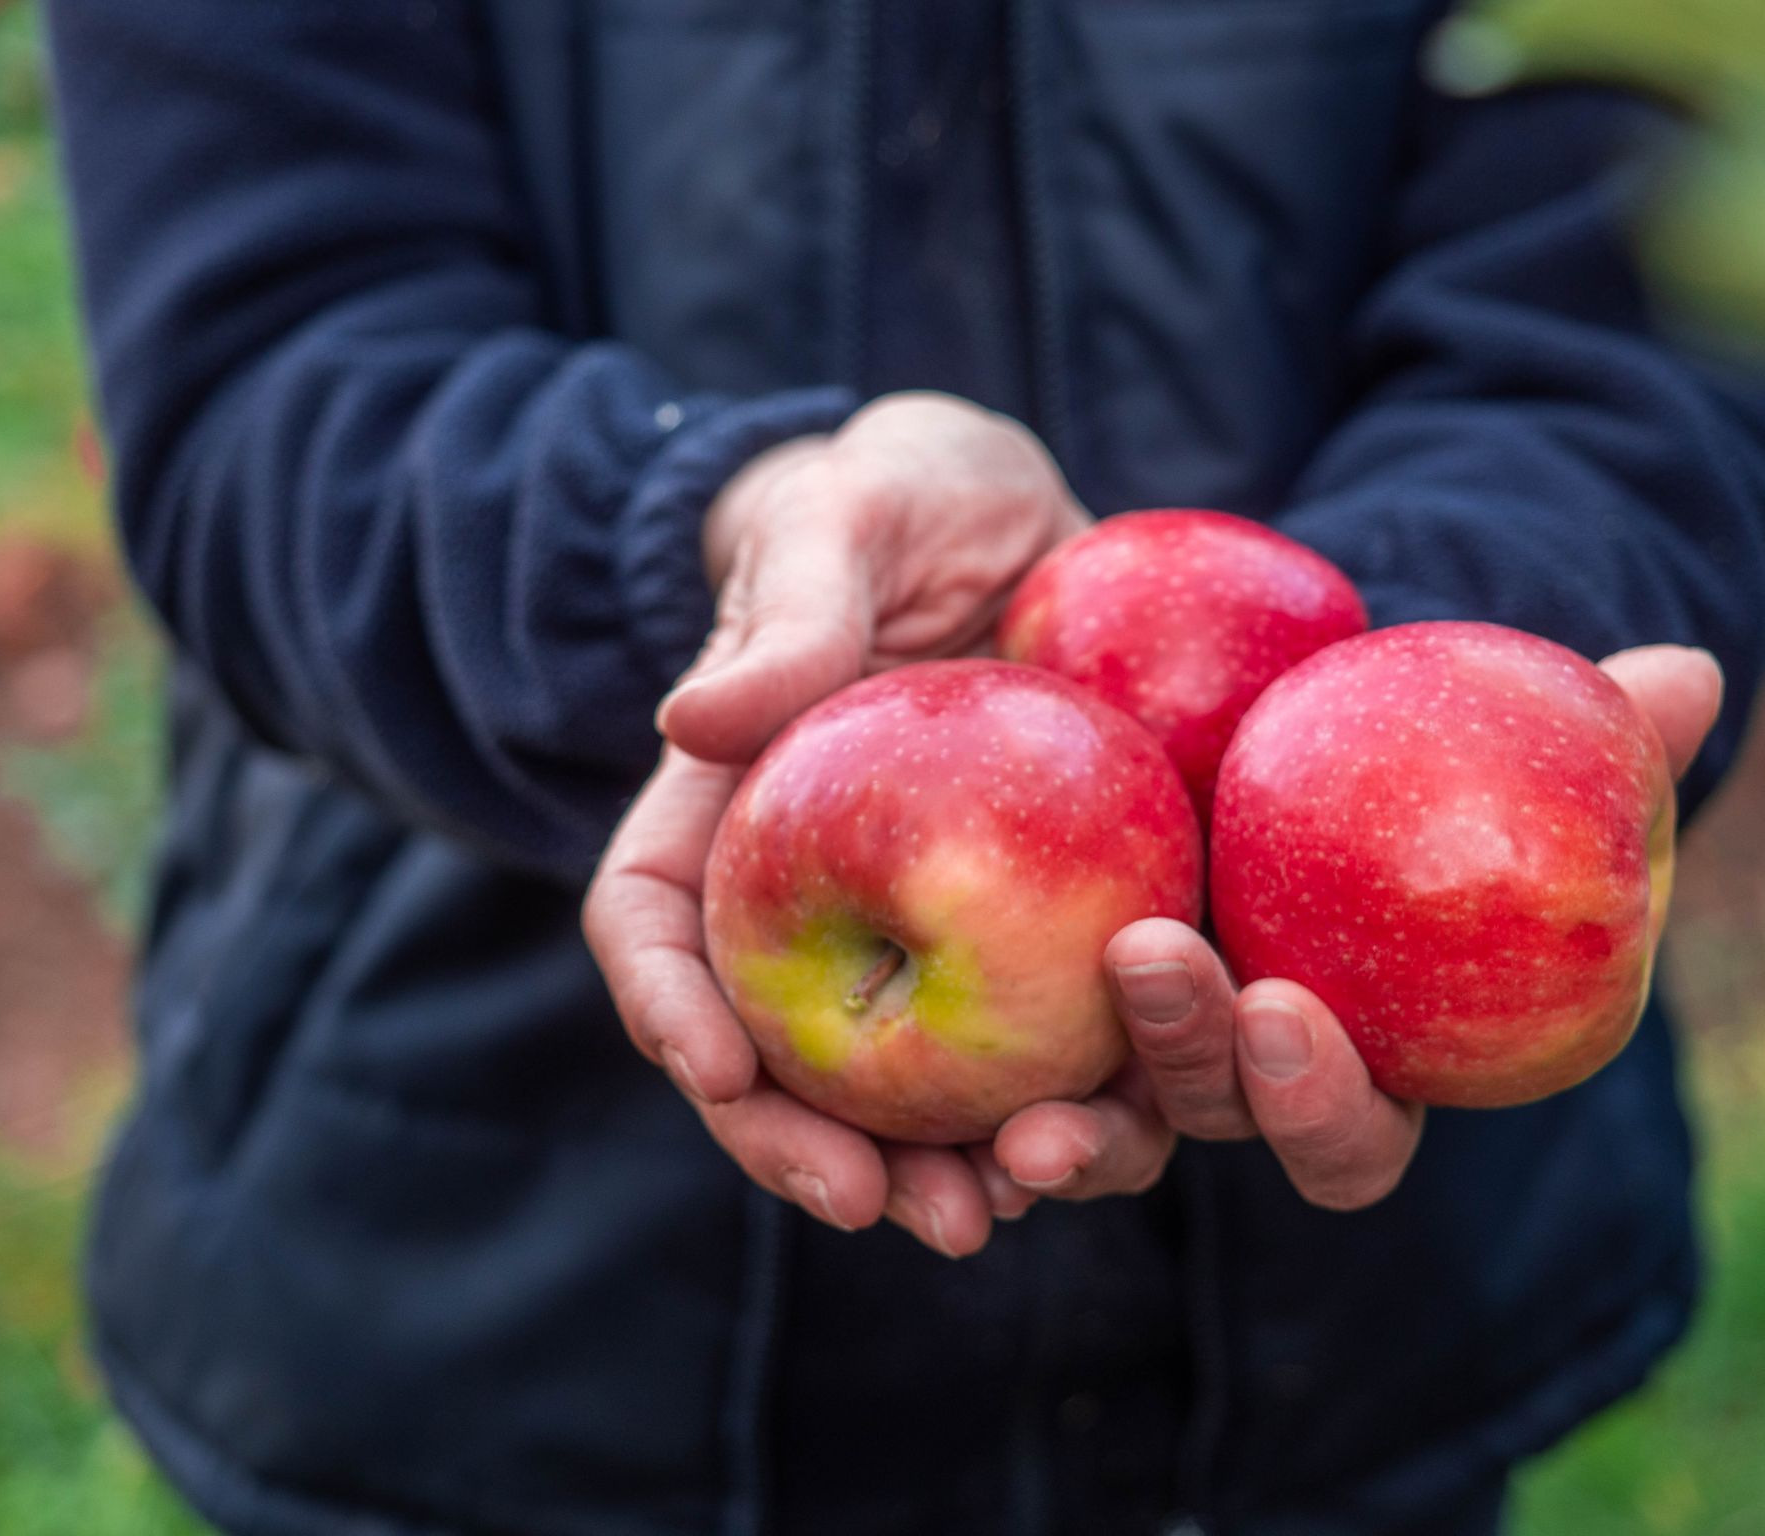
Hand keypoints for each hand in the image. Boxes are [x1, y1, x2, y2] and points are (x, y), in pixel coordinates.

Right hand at [587, 392, 1097, 1258]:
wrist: (1018, 523)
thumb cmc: (900, 502)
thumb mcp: (847, 520)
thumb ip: (789, 608)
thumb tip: (694, 720)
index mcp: (724, 810)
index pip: (653, 924)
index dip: (668, 1008)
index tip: (715, 1076)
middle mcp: (806, 894)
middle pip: (771, 1051)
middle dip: (803, 1144)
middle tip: (875, 1202)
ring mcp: (924, 926)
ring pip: (904, 1080)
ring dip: (941, 1162)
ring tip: (995, 1211)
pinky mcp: (1041, 933)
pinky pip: (1045, 1040)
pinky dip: (1067, 1102)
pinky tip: (1111, 1137)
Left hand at [991, 644, 1726, 1211]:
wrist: (1179, 646)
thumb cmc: (1350, 692)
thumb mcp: (1446, 679)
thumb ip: (1570, 700)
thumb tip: (1699, 672)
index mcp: (1341, 1039)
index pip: (1350, 1124)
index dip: (1326, 1098)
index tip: (1283, 1006)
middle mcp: (1226, 1058)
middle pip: (1208, 1123)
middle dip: (1185, 1074)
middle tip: (1149, 962)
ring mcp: (1118, 1027)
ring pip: (1089, 1116)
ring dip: (1061, 1123)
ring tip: (1012, 1106)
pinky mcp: (1010, 974)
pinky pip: (982, 1041)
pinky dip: (953, 1070)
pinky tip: (890, 1041)